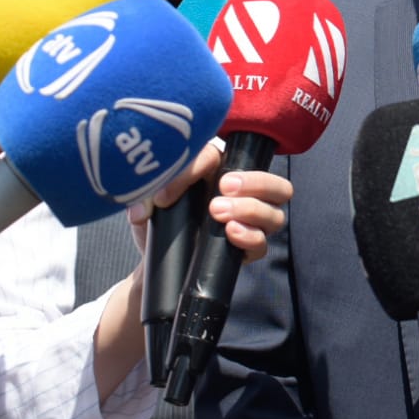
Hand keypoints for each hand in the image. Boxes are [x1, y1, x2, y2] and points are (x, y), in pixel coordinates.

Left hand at [128, 144, 291, 263]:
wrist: (155, 261)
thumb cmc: (157, 222)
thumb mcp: (146, 203)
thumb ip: (144, 196)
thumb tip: (145, 207)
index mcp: (220, 171)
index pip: (221, 157)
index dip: (194, 170)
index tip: (164, 196)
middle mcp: (243, 194)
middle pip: (272, 181)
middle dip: (254, 181)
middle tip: (224, 187)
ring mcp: (251, 224)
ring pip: (275, 213)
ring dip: (251, 209)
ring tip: (218, 213)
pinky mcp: (248, 250)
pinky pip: (263, 243)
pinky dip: (250, 237)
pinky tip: (230, 232)